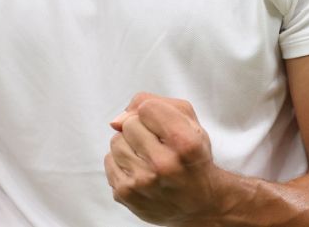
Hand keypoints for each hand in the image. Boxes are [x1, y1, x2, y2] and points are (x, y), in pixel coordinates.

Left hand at [105, 93, 226, 224]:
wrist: (199, 204)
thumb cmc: (192, 157)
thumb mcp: (189, 122)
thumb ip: (155, 103)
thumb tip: (116, 121)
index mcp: (185, 143)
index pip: (148, 108)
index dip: (154, 113)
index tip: (165, 127)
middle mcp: (164, 164)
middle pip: (129, 124)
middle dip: (141, 129)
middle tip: (158, 145)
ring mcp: (143, 182)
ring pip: (116, 141)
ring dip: (129, 145)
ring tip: (148, 158)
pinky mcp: (126, 195)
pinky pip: (109, 161)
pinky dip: (122, 162)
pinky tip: (140, 171)